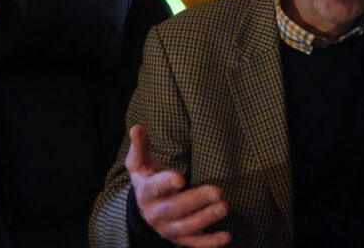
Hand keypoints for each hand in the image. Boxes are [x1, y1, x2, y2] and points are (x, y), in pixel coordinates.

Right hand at [126, 124, 230, 247]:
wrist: (144, 206)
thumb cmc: (148, 177)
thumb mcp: (140, 162)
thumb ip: (140, 146)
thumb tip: (137, 127)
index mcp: (146, 192)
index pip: (155, 188)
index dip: (167, 183)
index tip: (181, 178)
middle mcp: (155, 213)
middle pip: (175, 208)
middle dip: (197, 200)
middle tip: (218, 191)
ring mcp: (167, 228)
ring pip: (186, 227)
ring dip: (206, 219)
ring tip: (225, 207)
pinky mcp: (179, 238)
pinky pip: (194, 243)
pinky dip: (210, 242)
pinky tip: (226, 236)